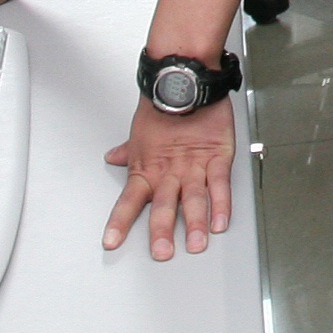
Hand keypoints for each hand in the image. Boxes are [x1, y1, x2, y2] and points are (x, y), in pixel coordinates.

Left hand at [104, 93, 234, 257]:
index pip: (128, 200)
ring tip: (195, 243)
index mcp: (147, 168)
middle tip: (162, 252)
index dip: (120, 222)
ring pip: (193, 199)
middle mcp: (169, 171)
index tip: (111, 243)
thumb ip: (129, 152)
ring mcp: (194, 166)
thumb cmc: (161, 106)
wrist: (184, 80)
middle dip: (161, 231)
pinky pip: (219, 184)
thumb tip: (114, 157)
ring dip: (193, 223)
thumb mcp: (139, 132)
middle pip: (163, 206)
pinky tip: (220, 221)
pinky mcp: (217, 156)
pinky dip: (221, 204)